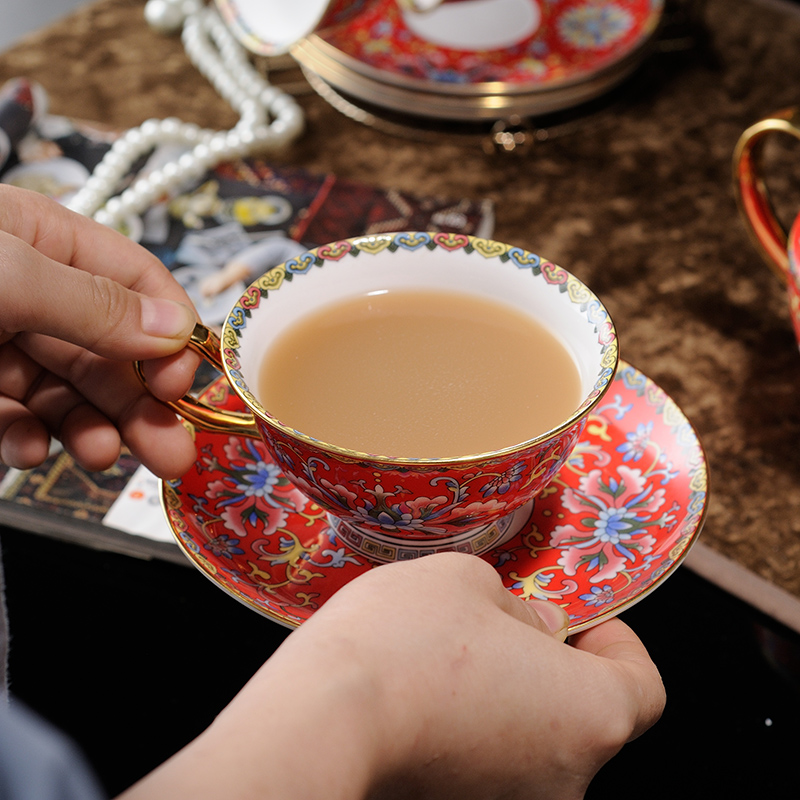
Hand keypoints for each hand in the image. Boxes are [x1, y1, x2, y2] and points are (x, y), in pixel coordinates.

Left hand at [0, 185, 198, 477]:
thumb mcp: (3, 273)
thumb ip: (91, 302)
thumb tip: (178, 328)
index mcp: (39, 238)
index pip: (134, 280)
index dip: (166, 331)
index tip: (178, 381)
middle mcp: (24, 290)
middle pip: (106, 350)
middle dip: (139, 403)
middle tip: (172, 453)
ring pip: (64, 391)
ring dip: (90, 428)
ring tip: (102, 455)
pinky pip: (11, 419)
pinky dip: (25, 440)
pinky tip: (30, 450)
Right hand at [120, 553, 664, 799]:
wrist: (321, 720)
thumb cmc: (404, 642)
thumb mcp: (468, 582)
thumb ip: (518, 604)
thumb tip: (535, 625)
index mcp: (590, 714)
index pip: (643, 687)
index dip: (618, 644)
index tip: (579, 620)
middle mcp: (565, 780)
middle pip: (579, 713)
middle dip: (545, 664)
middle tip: (495, 624)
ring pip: (527, 741)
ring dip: (503, 697)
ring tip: (443, 656)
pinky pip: (483, 765)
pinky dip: (467, 731)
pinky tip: (419, 695)